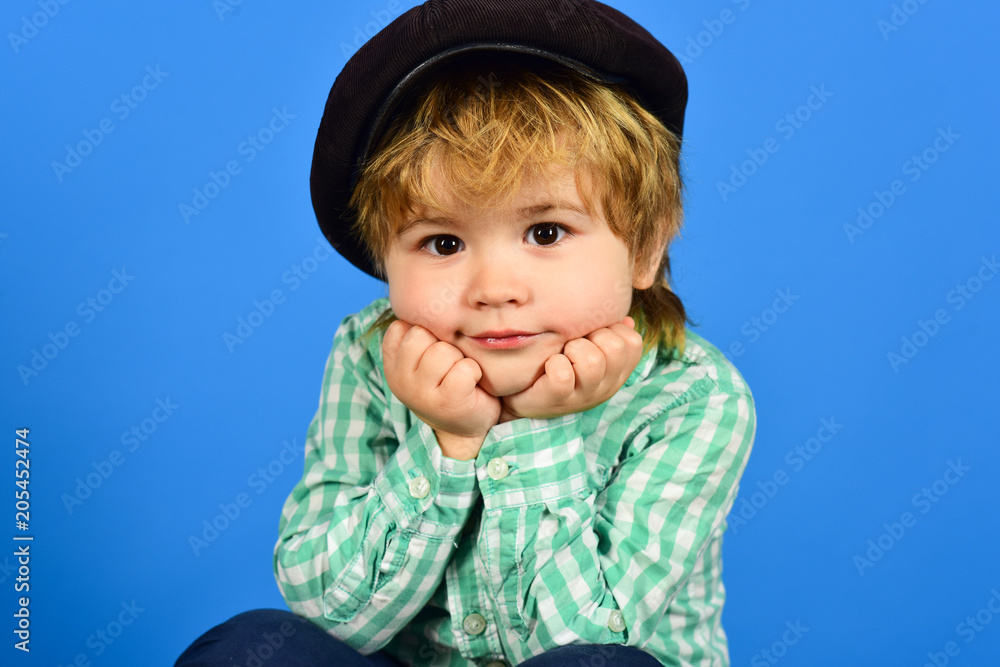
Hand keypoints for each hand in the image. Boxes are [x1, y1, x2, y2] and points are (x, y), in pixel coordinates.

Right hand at [382, 320, 499, 458]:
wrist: (466, 426)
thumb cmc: (449, 381)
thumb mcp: (424, 355)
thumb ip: (418, 330)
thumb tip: (420, 279)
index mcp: (392, 362)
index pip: (404, 326)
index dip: (427, 335)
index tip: (433, 355)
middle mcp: (400, 378)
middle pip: (422, 334)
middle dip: (444, 346)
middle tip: (449, 367)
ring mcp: (420, 393)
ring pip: (443, 351)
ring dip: (460, 361)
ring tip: (459, 377)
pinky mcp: (446, 403)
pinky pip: (464, 369)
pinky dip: (474, 374)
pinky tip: (470, 387)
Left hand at [500, 317, 642, 420]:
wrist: (525, 396)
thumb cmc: (562, 366)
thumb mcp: (589, 352)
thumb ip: (609, 335)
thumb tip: (627, 320)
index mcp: (618, 372)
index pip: (633, 342)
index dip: (613, 329)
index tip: (593, 334)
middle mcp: (607, 386)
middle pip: (616, 348)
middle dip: (592, 335)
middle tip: (575, 343)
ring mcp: (584, 396)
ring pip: (592, 361)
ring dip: (573, 349)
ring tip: (563, 354)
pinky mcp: (558, 400)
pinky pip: (562, 375)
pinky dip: (554, 364)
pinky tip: (549, 365)